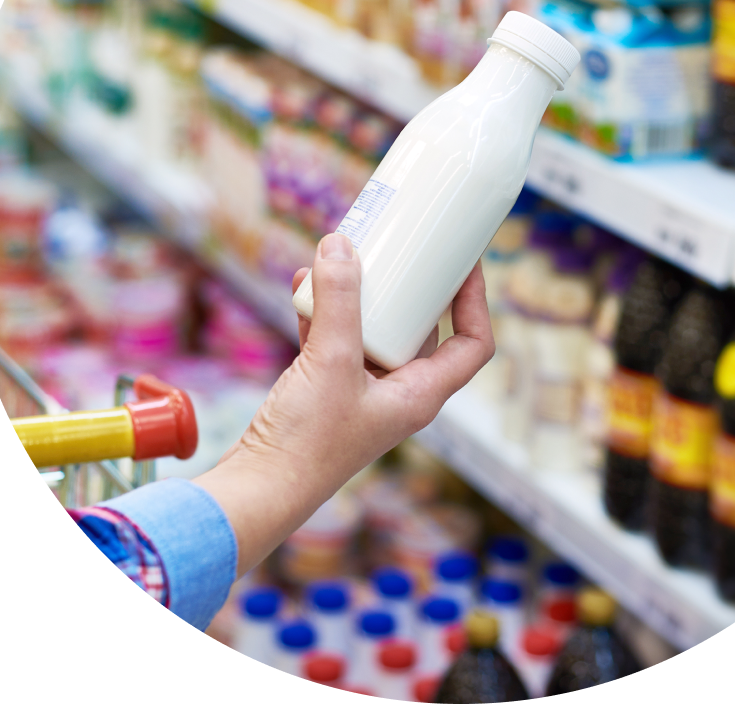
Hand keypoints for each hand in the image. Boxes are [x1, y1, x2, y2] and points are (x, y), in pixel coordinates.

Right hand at [193, 232, 494, 577]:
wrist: (259, 489)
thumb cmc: (308, 442)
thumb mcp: (330, 361)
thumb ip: (337, 302)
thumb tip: (339, 244)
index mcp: (421, 393)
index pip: (472, 344)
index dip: (475, 300)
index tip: (464, 262)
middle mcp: (399, 393)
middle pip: (422, 329)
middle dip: (410, 287)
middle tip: (402, 248)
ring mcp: (362, 392)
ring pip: (374, 331)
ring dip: (362, 295)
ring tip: (347, 256)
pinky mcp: (327, 391)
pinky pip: (335, 340)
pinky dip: (324, 312)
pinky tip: (303, 284)